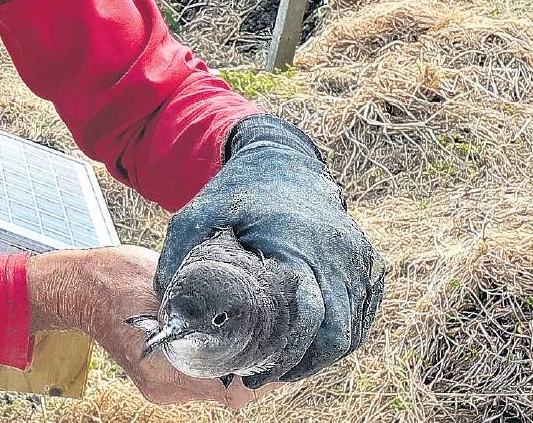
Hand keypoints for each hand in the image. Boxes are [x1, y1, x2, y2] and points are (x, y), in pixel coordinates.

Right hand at [28, 245, 279, 408]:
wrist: (81, 287)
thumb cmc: (121, 278)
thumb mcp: (169, 281)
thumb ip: (202, 302)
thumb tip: (247, 305)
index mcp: (171, 368)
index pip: (233, 391)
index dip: (261, 378)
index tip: (282, 359)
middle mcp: (167, 386)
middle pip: (225, 392)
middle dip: (247, 369)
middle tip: (270, 344)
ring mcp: (160, 386)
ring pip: (210, 385)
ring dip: (225, 365)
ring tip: (243, 337)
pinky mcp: (154, 381)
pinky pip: (192, 379)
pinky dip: (205, 363)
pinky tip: (209, 339)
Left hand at [158, 115, 386, 388]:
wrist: (279, 157)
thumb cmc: (234, 190)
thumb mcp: (196, 217)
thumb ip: (177, 262)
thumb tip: (164, 315)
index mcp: (297, 244)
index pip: (308, 318)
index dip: (284, 356)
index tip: (253, 372)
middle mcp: (337, 252)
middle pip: (336, 334)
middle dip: (301, 363)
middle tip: (264, 375)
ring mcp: (358, 256)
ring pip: (353, 328)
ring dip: (321, 353)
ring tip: (283, 364)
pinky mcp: (368, 260)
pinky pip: (364, 312)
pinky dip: (341, 335)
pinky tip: (310, 346)